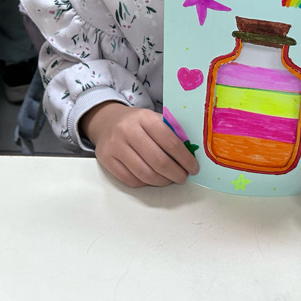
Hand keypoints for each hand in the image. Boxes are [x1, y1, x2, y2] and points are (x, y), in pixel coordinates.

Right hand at [81, 102, 198, 186]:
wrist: (106, 121)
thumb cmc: (136, 123)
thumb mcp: (153, 119)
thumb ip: (172, 133)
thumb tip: (191, 154)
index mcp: (144, 117)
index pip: (170, 141)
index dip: (185, 158)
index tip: (193, 167)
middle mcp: (127, 130)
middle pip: (158, 161)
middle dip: (176, 173)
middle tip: (183, 177)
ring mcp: (115, 146)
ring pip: (144, 174)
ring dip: (162, 181)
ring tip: (168, 179)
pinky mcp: (106, 160)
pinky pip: (131, 180)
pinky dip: (145, 183)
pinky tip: (151, 178)